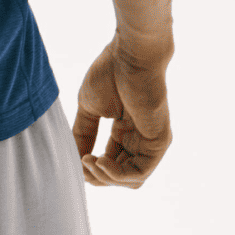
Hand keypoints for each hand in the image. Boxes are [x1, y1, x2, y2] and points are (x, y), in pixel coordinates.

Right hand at [72, 32, 172, 188]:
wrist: (129, 55)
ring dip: (106, 178)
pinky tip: (100, 161)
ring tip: (89, 162)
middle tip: (82, 165)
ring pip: (131, 179)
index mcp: (126, 131)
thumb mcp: (89, 108)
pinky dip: (117, 174)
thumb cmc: (110, 72)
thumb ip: (83, 133)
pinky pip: (140, 172)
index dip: (93, 169)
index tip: (76, 161)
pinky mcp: (159, 142)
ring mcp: (152, 142)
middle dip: (98, 177)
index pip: (112, 162)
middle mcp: (140, 139)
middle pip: (121, 175)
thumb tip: (75, 160)